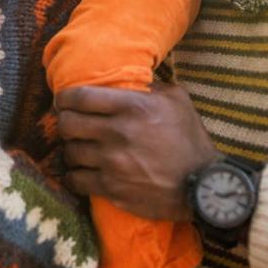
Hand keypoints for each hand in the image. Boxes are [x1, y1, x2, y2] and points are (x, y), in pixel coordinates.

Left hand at [56, 81, 219, 220]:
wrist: (204, 185)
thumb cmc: (190, 138)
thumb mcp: (176, 99)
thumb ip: (149, 85)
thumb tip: (127, 77)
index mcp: (131, 106)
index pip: (79, 97)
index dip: (64, 97)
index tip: (64, 101)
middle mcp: (117, 133)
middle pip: (67, 124)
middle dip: (65, 122)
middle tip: (71, 124)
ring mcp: (112, 163)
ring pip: (69, 152)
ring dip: (71, 149)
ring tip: (79, 148)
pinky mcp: (112, 189)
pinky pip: (76, 180)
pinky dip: (75, 175)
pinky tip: (82, 171)